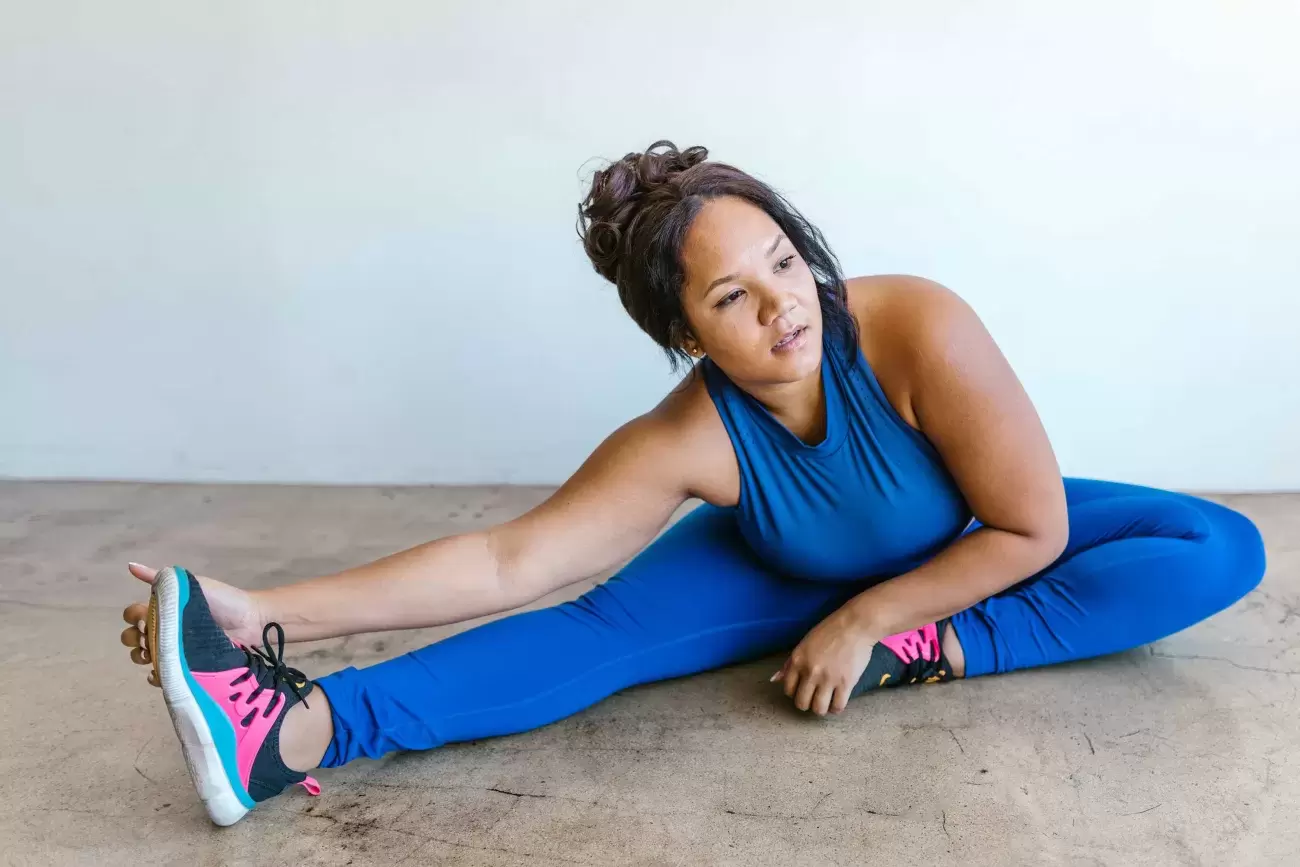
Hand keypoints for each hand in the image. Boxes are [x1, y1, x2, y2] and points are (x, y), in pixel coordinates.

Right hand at [119, 562, 264, 685]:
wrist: (251, 622)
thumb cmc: (224, 601)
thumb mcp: (193, 584)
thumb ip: (162, 578)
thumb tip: (131, 566)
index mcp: (164, 610)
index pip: (133, 615)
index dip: (134, 617)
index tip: (145, 618)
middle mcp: (165, 631)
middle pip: (133, 638)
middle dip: (134, 638)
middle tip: (150, 637)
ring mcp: (174, 651)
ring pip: (143, 658)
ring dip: (141, 657)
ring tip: (155, 654)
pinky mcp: (185, 668)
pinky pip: (163, 677)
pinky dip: (156, 677)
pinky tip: (160, 672)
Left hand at [771, 602, 876, 715]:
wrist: (854, 626)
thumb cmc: (829, 631)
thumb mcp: (804, 644)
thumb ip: (789, 664)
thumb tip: (774, 680)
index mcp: (798, 661)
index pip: (788, 689)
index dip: (794, 693)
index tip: (802, 690)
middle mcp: (810, 672)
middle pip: (801, 703)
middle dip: (806, 704)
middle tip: (813, 698)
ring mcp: (828, 679)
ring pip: (818, 709)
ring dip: (820, 709)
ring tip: (825, 702)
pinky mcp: (846, 683)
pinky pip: (837, 706)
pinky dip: (836, 708)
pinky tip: (837, 701)